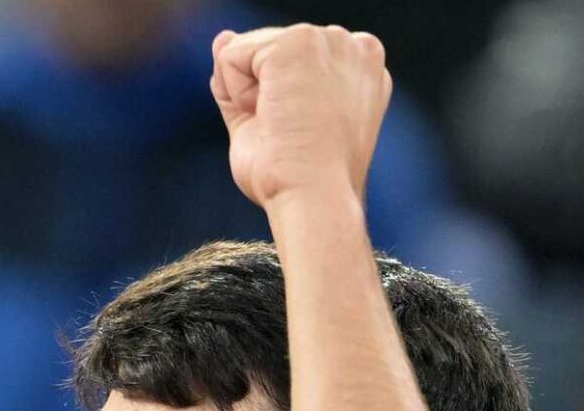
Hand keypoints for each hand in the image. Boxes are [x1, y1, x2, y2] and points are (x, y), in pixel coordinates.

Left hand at [209, 24, 391, 210]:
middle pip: (268, 52)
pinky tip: (270, 116)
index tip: (303, 135)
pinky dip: (236, 94)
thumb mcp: (268, 122)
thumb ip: (248, 78)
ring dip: (249, 96)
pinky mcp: (297, 43)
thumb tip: (223, 38)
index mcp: (360, 70)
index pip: (290, 64)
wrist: (313, 200)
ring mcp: (328, 40)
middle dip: (261, 94)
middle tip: (290, 134)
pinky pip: (231, 57)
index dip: (276, 101)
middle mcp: (353, 46)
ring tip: (283, 126)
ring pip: (248, 52)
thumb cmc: (298, 180)